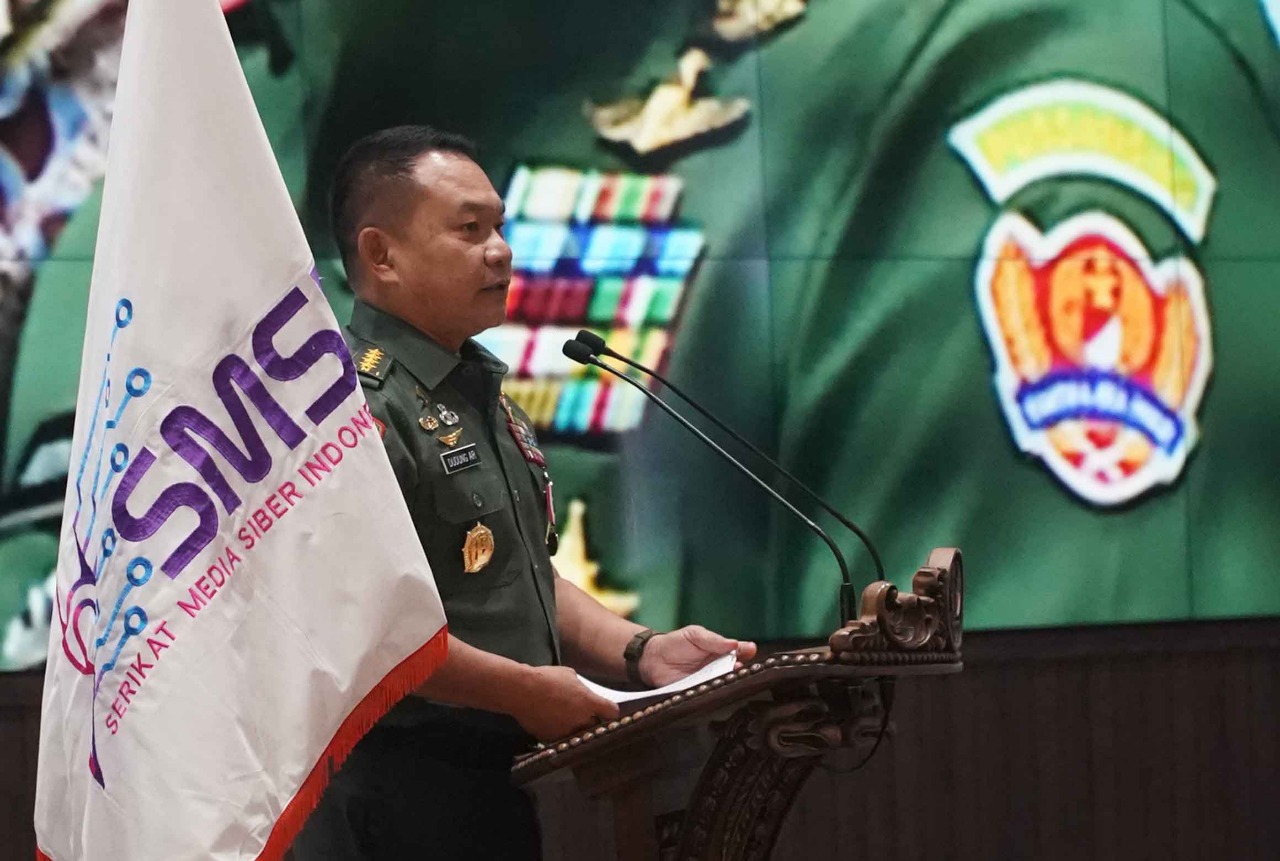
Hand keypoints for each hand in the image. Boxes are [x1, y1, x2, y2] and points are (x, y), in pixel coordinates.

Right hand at [511, 665, 619, 742]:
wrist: (521, 690)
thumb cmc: (547, 678)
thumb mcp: (569, 674)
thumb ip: (580, 687)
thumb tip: (581, 692)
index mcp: (589, 702)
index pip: (612, 712)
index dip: (610, 711)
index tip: (606, 710)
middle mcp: (581, 720)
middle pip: (595, 726)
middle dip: (591, 721)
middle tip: (584, 714)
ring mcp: (566, 732)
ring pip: (578, 735)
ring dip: (575, 729)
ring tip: (565, 718)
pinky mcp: (551, 739)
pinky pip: (560, 738)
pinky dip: (558, 732)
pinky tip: (551, 722)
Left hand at [637, 625, 758, 686]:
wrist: (653, 659)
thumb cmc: (676, 643)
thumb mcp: (695, 634)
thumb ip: (713, 640)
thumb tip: (734, 644)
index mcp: (721, 651)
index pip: (739, 651)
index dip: (746, 651)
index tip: (750, 650)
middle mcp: (719, 668)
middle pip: (736, 670)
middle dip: (741, 669)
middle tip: (740, 667)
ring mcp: (709, 682)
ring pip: (725, 684)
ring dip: (728, 682)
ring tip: (728, 678)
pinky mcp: (699, 694)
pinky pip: (709, 696)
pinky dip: (713, 695)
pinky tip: (713, 690)